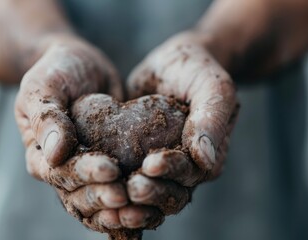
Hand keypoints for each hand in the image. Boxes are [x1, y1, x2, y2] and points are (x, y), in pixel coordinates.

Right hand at [14, 36, 124, 227]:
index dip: (86, 175)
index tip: (111, 170)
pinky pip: (120, 190)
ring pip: (100, 202)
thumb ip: (46, 117)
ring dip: (119, 210)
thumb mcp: (43, 86)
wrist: (80, 66)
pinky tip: (151, 206)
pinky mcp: (112, 167)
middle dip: (105, 196)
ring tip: (143, 208)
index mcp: (41, 156)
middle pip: (81, 195)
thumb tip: (55, 154)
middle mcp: (63, 171)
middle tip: (129, 194)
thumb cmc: (57, 72)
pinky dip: (133, 203)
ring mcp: (88, 172)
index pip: (61, 173)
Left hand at [124, 31, 239, 224]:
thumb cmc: (199, 71)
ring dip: (130, 199)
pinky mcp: (136, 158)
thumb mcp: (213, 87)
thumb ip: (211, 120)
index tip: (150, 164)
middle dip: (150, 192)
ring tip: (109, 191)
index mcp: (208, 158)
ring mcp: (160, 166)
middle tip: (128, 187)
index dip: (172, 171)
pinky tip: (94, 179)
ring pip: (147, 193)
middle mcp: (185, 169)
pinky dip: (112, 183)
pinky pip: (125, 175)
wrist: (174, 61)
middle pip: (169, 193)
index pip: (191, 174)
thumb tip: (205, 161)